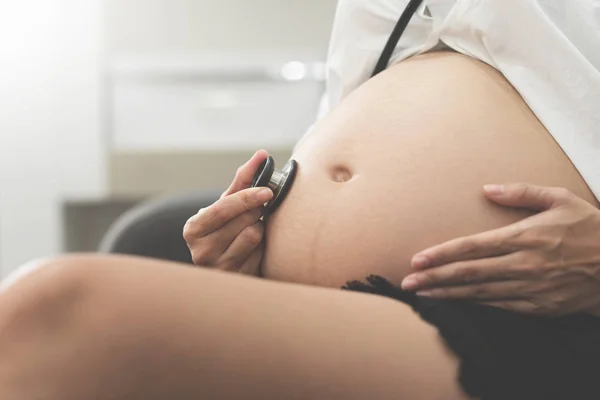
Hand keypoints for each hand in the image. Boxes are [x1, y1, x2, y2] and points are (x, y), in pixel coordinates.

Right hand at [183, 150, 272, 275]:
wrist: (227, 266)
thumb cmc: (226, 230)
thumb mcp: (227, 207)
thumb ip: (241, 182)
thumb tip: (261, 155)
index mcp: (193, 229)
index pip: (223, 208)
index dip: (247, 197)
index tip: (267, 190)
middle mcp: (200, 252)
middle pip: (243, 220)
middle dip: (256, 211)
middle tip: (260, 208)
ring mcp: (219, 269)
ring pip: (253, 236)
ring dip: (260, 229)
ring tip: (252, 229)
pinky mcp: (237, 279)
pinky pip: (260, 254)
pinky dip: (263, 247)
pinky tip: (255, 249)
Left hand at [401, 183, 599, 316]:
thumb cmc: (591, 227)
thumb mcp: (561, 199)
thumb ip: (522, 192)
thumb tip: (488, 188)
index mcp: (525, 235)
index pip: (472, 246)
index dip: (442, 254)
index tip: (417, 259)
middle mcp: (524, 263)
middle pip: (469, 272)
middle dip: (435, 278)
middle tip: (407, 282)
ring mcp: (532, 287)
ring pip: (480, 293)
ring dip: (448, 294)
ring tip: (422, 295)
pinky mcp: (540, 305)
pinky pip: (501, 306)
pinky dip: (476, 304)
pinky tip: (457, 302)